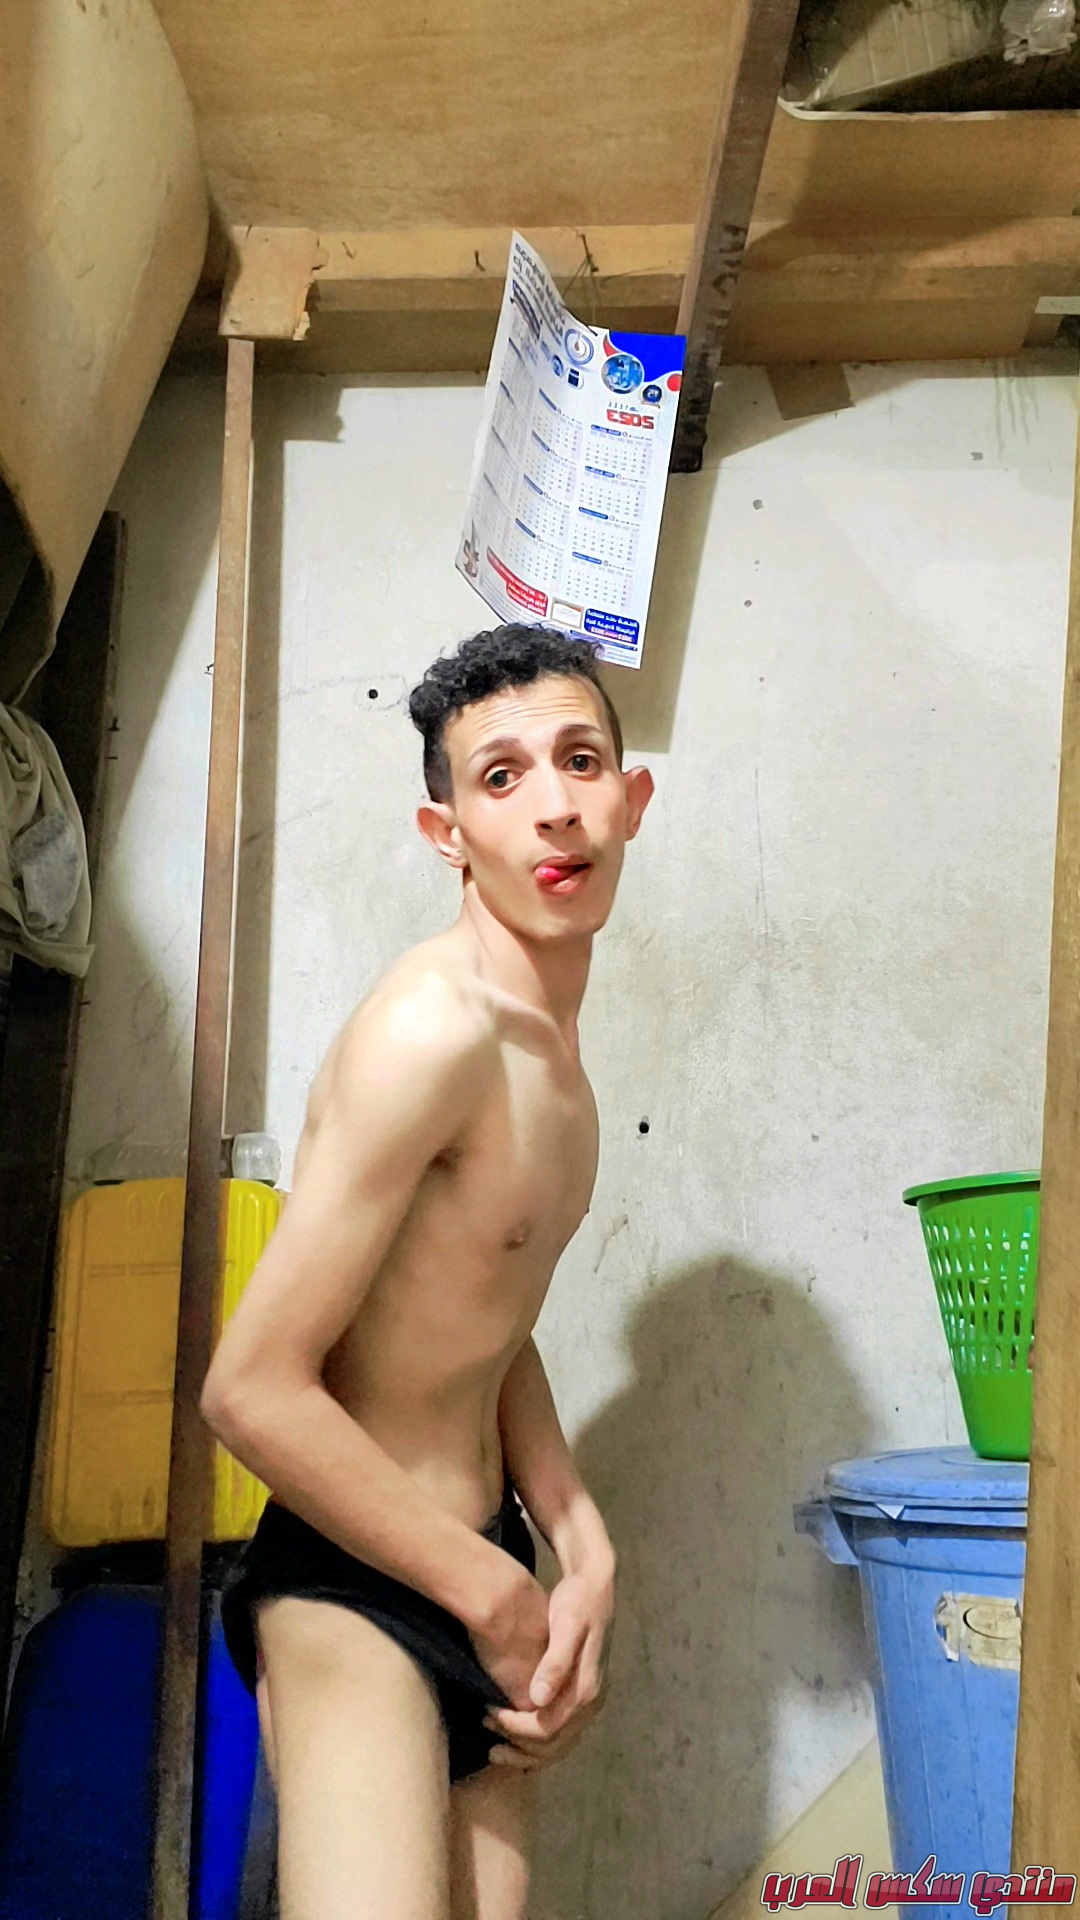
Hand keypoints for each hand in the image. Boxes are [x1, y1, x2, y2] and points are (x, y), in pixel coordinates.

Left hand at [485, 1555, 614, 1770]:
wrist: (596, 1587)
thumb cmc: (577, 1602)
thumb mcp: (565, 1625)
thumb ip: (555, 1662)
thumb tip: (537, 1699)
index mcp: (586, 1690)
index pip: (547, 1729)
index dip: (516, 1728)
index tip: (489, 1713)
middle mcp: (591, 1703)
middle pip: (552, 1745)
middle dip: (517, 1745)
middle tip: (486, 1730)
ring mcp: (589, 1702)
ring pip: (558, 1746)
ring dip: (526, 1751)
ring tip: (496, 1746)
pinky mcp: (581, 1696)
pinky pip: (561, 1734)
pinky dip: (538, 1745)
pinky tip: (516, 1739)